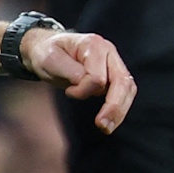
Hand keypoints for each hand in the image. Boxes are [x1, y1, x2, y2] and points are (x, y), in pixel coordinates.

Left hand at [20, 27, 136, 134]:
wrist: (46, 49)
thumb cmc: (47, 53)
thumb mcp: (51, 60)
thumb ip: (71, 72)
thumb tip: (91, 84)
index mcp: (93, 44)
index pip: (97, 76)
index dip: (83, 90)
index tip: (68, 92)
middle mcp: (108, 51)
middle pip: (122, 82)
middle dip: (114, 107)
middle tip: (103, 127)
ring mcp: (113, 62)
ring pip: (128, 88)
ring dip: (119, 110)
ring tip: (106, 128)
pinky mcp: (113, 74)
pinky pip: (124, 92)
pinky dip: (119, 107)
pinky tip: (110, 119)